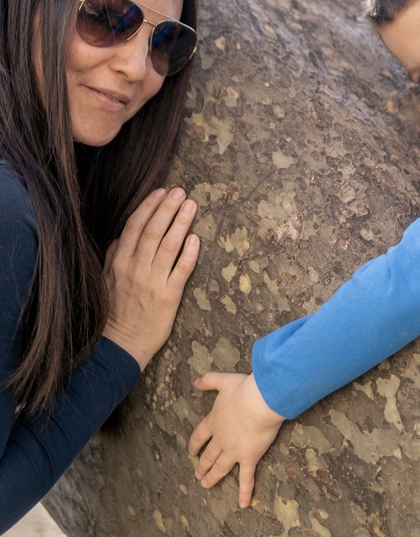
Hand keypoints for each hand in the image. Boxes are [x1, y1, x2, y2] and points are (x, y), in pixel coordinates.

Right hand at [103, 187, 198, 368]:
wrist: (120, 344)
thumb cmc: (114, 311)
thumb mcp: (106, 280)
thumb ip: (113, 256)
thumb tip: (121, 236)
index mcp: (119, 262)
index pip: (134, 226)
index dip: (149, 206)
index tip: (161, 191)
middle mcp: (135, 268)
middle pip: (153, 230)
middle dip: (168, 208)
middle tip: (181, 192)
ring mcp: (152, 282)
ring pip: (168, 245)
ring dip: (181, 223)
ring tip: (191, 206)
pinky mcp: (169, 297)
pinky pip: (181, 270)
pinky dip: (189, 253)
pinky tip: (196, 238)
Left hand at [189, 372, 285, 507]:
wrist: (261, 402)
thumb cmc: (245, 389)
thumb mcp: (224, 380)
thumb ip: (208, 380)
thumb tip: (195, 382)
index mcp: (214, 421)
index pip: (200, 435)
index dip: (195, 444)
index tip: (192, 452)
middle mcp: (221, 439)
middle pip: (209, 455)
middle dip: (202, 465)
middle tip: (197, 474)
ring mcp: (233, 451)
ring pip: (220, 468)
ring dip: (212, 478)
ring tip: (205, 485)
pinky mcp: (249, 458)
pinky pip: (246, 478)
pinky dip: (244, 492)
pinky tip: (242, 504)